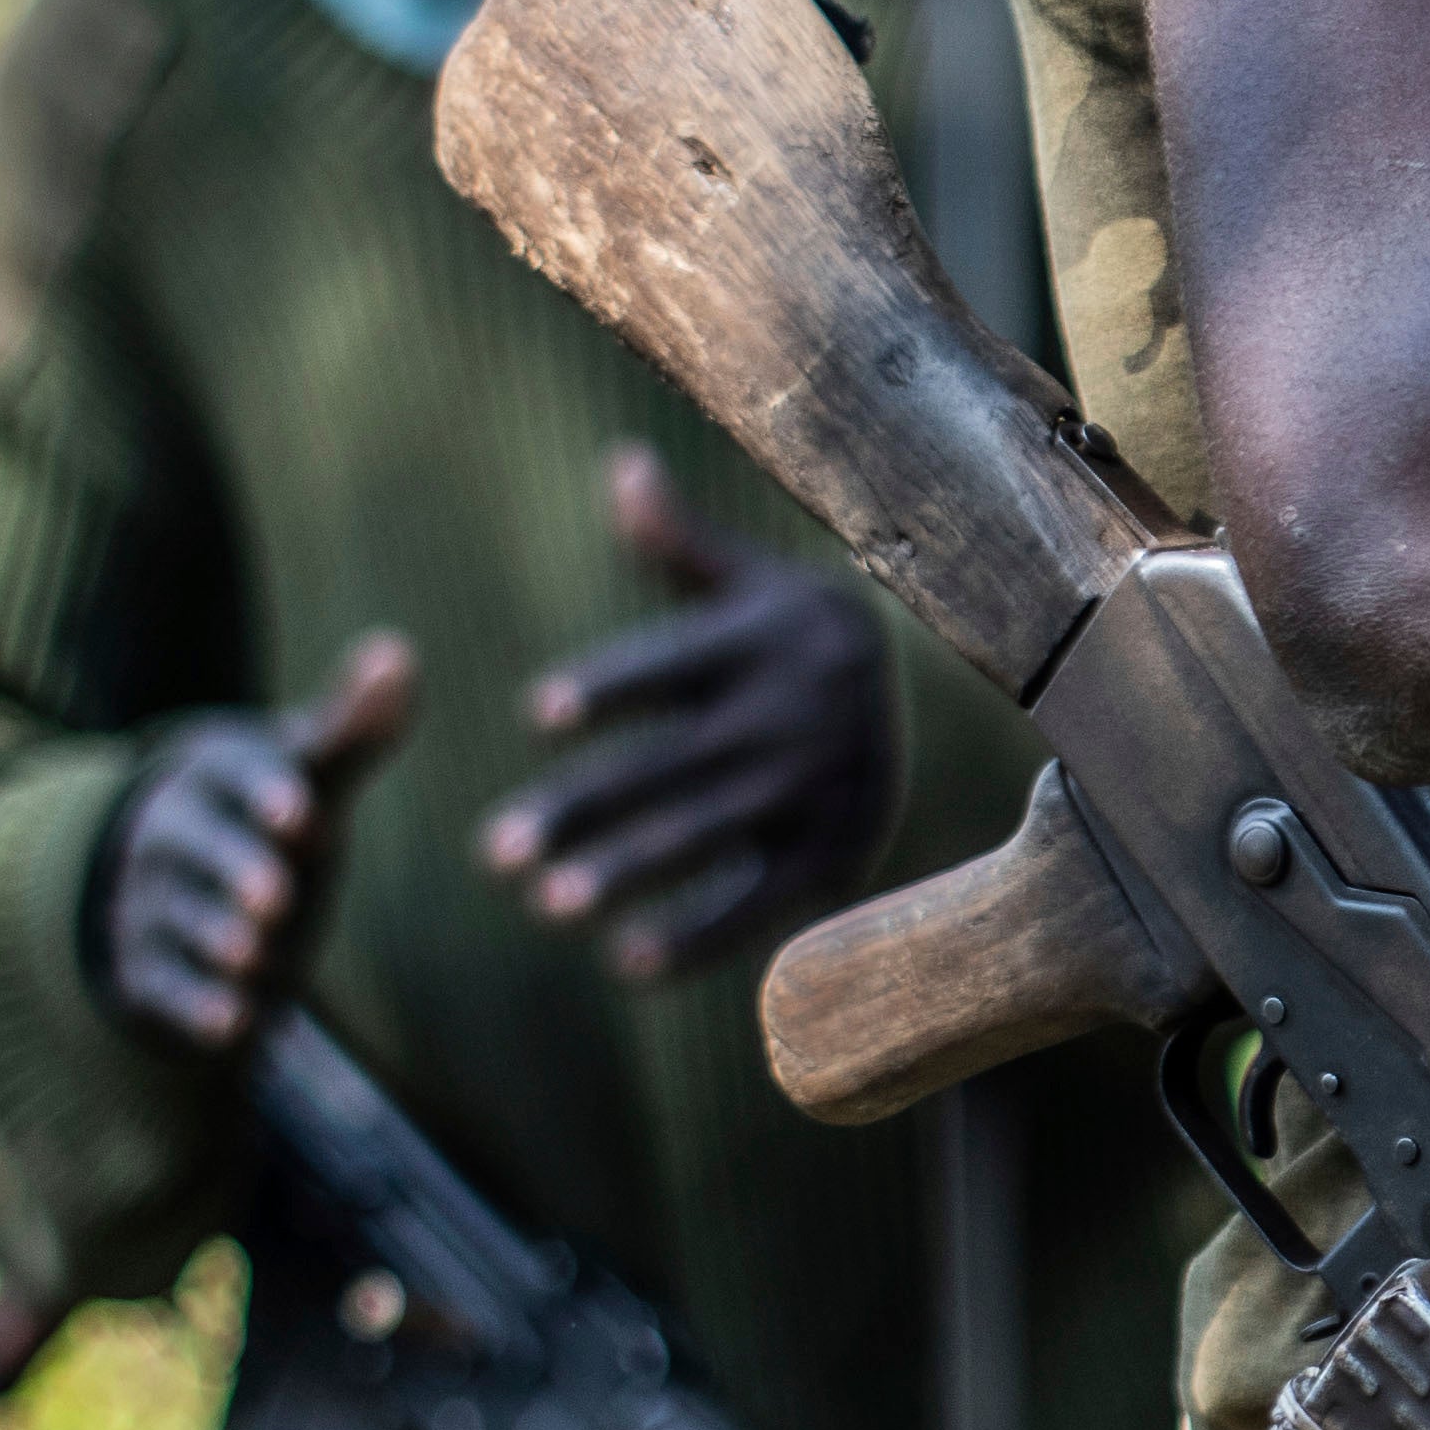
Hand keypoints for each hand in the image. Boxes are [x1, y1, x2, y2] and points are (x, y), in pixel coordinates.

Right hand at [99, 628, 416, 1054]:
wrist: (185, 890)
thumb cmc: (267, 817)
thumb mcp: (307, 772)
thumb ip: (352, 726)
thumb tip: (397, 650)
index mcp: (213, 773)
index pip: (231, 773)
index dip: (264, 792)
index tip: (304, 811)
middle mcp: (169, 833)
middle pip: (193, 847)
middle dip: (233, 868)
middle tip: (276, 896)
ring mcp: (149, 901)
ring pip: (175, 917)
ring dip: (214, 937)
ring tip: (253, 955)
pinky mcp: (143, 969)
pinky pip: (162, 987)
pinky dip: (195, 1008)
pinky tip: (233, 1027)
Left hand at [471, 445, 894, 983]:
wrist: (934, 698)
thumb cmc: (799, 635)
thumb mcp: (755, 581)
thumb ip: (680, 542)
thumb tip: (621, 465)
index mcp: (760, 642)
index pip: (675, 665)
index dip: (611, 685)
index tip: (538, 711)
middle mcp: (789, 717)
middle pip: (673, 766)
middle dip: (585, 810)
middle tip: (495, 851)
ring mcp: (813, 791)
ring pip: (707, 837)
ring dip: (627, 874)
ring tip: (545, 904)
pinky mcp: (832, 854)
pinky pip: (759, 901)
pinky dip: (699, 936)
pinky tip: (625, 963)